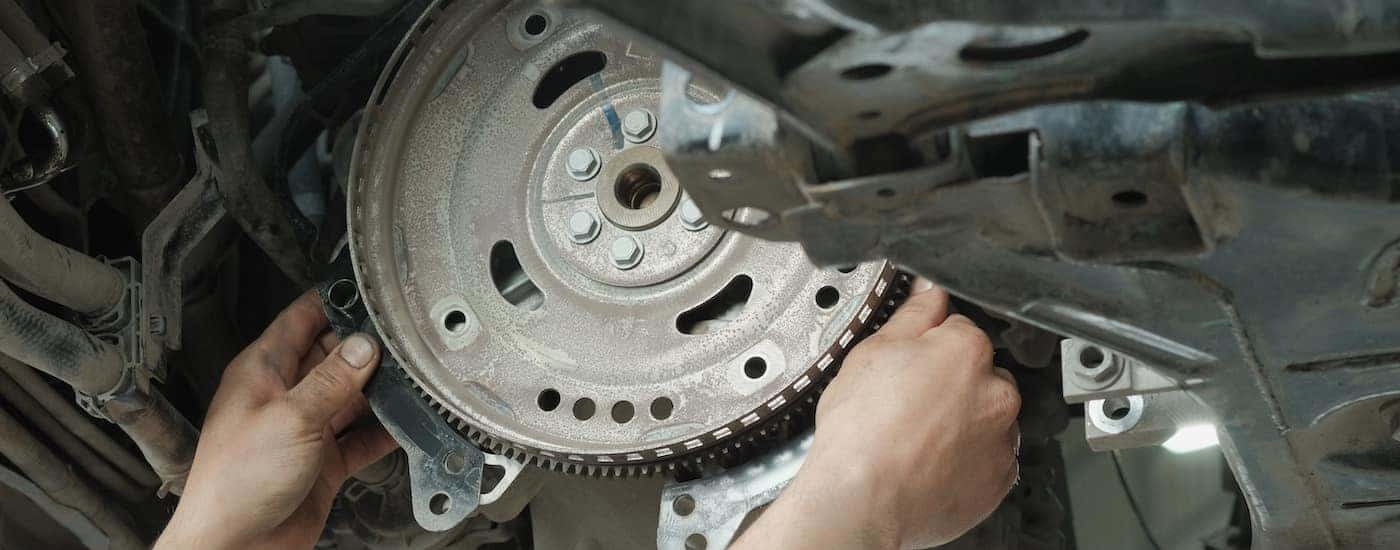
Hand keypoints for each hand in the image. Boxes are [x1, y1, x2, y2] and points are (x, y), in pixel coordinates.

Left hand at [156, 291, 399, 548]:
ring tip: (414, 380)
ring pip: (352, 396)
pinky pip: (362, 436)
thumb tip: (362, 345)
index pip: (302, 319)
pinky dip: (385, 431)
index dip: (335, 303)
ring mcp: (306, 427)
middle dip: (368, 350)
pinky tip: (408, 424)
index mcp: (263, 371)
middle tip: (405, 344)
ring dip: (381, 391)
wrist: (236, 546)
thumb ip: (332, 380)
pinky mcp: (324, 459)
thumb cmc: (236, 482)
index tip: (371, 293)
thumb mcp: (290, 418)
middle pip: (335, 356)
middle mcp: (285, 395)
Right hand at [733, 280, 1020, 548]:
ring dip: (964, 422)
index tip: (910, 366)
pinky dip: (968, 460)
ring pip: (988, 417)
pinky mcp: (1000, 480)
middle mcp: (997, 392)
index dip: (930, 347)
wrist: (861, 499)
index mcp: (968, 351)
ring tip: (919, 438)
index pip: (960, 330)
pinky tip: (931, 462)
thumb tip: (930, 290)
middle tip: (911, 404)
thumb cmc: (861, 431)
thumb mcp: (873, 352)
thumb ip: (914, 315)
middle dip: (954, 384)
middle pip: (981, 374)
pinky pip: (990, 459)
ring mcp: (1002, 439)